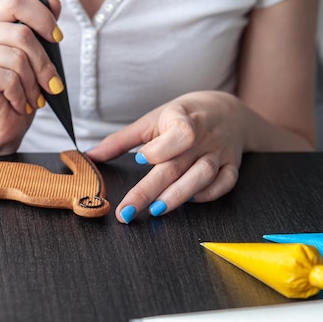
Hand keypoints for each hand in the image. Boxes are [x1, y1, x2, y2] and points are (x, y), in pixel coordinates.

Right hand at [0, 0, 64, 154]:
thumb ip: (39, 28)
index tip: (57, 37)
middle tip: (52, 84)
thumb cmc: (15, 92)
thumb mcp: (33, 57)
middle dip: (44, 64)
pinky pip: (8, 79)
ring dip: (33, 84)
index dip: (42, 18)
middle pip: (21, 34)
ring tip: (34, 97)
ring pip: (17, 58)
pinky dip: (21, 95)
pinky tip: (18, 103)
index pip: (15, 0)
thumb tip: (54, 3)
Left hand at [86, 91, 244, 222]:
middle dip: (150, 190)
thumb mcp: (152, 121)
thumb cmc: (183, 115)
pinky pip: (224, 183)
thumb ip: (120, 140)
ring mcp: (220, 152)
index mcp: (183, 119)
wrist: (228, 110)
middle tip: (127, 211)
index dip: (160, 148)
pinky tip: (189, 202)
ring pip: (203, 176)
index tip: (139, 159)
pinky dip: (208, 195)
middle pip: (177, 165)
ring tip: (156, 210)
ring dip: (179, 195)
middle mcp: (204, 137)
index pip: (178, 134)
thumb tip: (89, 156)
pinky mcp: (233, 165)